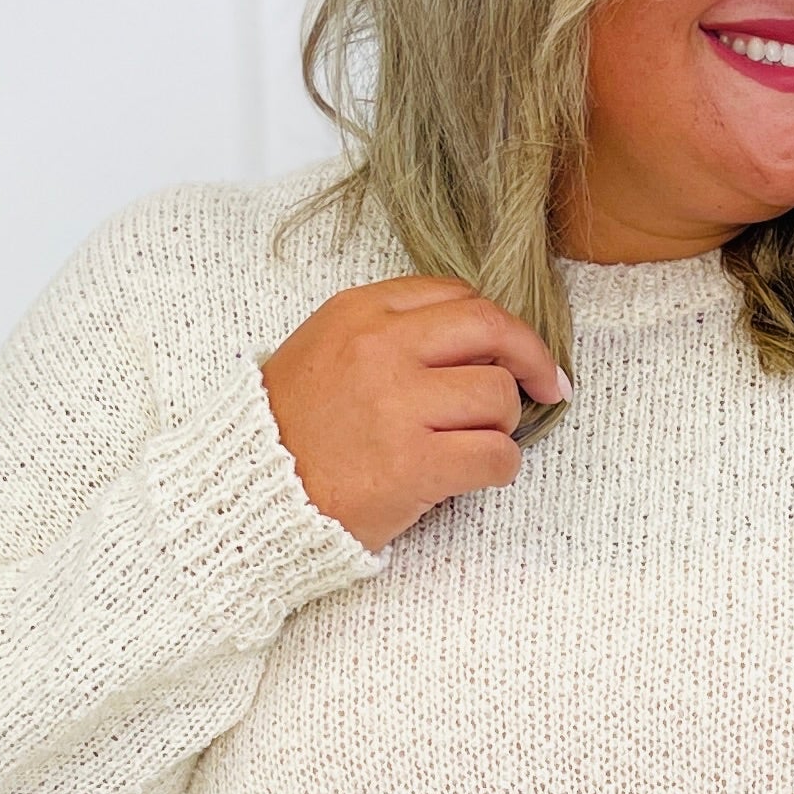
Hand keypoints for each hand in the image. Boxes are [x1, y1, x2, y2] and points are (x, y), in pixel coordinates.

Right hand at [259, 275, 569, 551]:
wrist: (246, 497)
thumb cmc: (291, 432)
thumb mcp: (325, 351)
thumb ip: (391, 335)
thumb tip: (475, 346)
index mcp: (359, 314)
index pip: (456, 297)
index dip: (496, 326)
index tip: (514, 352)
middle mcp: (380, 350)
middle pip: (492, 330)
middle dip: (531, 358)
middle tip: (548, 385)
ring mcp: (397, 407)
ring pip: (498, 395)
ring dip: (502, 424)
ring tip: (473, 442)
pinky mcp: (413, 465)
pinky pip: (495, 456)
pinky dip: (499, 468)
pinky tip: (475, 476)